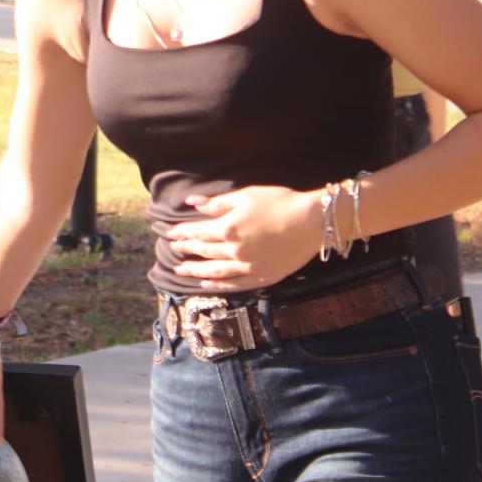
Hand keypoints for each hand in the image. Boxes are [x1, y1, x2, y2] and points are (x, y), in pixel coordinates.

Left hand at [165, 186, 319, 290]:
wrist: (311, 222)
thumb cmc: (280, 202)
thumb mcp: (247, 196)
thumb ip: (218, 203)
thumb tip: (193, 203)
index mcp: (229, 228)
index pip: (198, 232)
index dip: (182, 233)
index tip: (169, 233)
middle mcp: (234, 250)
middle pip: (204, 251)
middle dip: (186, 249)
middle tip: (173, 250)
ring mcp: (248, 267)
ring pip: (214, 272)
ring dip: (195, 271)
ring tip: (180, 271)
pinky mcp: (261, 278)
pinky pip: (234, 285)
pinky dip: (217, 286)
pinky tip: (206, 284)